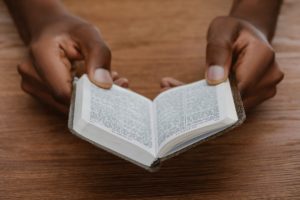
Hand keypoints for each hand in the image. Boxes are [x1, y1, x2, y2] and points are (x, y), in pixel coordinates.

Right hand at [18, 14, 128, 114]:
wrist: (48, 28)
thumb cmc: (68, 29)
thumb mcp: (89, 34)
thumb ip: (99, 56)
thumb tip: (105, 85)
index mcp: (41, 56)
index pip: (65, 93)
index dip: (91, 97)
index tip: (116, 87)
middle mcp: (31, 75)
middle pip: (67, 102)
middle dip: (97, 98)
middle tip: (121, 84)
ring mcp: (32, 86)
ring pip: (67, 105)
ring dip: (92, 99)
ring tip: (112, 81)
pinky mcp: (40, 93)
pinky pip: (64, 103)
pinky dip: (84, 97)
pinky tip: (98, 84)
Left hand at [161, 16, 283, 110]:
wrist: (247, 35)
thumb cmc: (233, 30)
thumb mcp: (221, 31)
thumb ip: (217, 52)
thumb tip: (215, 80)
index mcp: (262, 58)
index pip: (239, 88)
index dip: (215, 97)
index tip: (187, 97)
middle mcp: (268, 77)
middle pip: (235, 101)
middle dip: (204, 102)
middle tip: (169, 93)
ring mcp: (265, 89)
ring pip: (232, 108)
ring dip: (206, 104)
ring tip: (174, 92)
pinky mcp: (256, 96)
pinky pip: (232, 106)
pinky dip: (213, 103)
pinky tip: (190, 94)